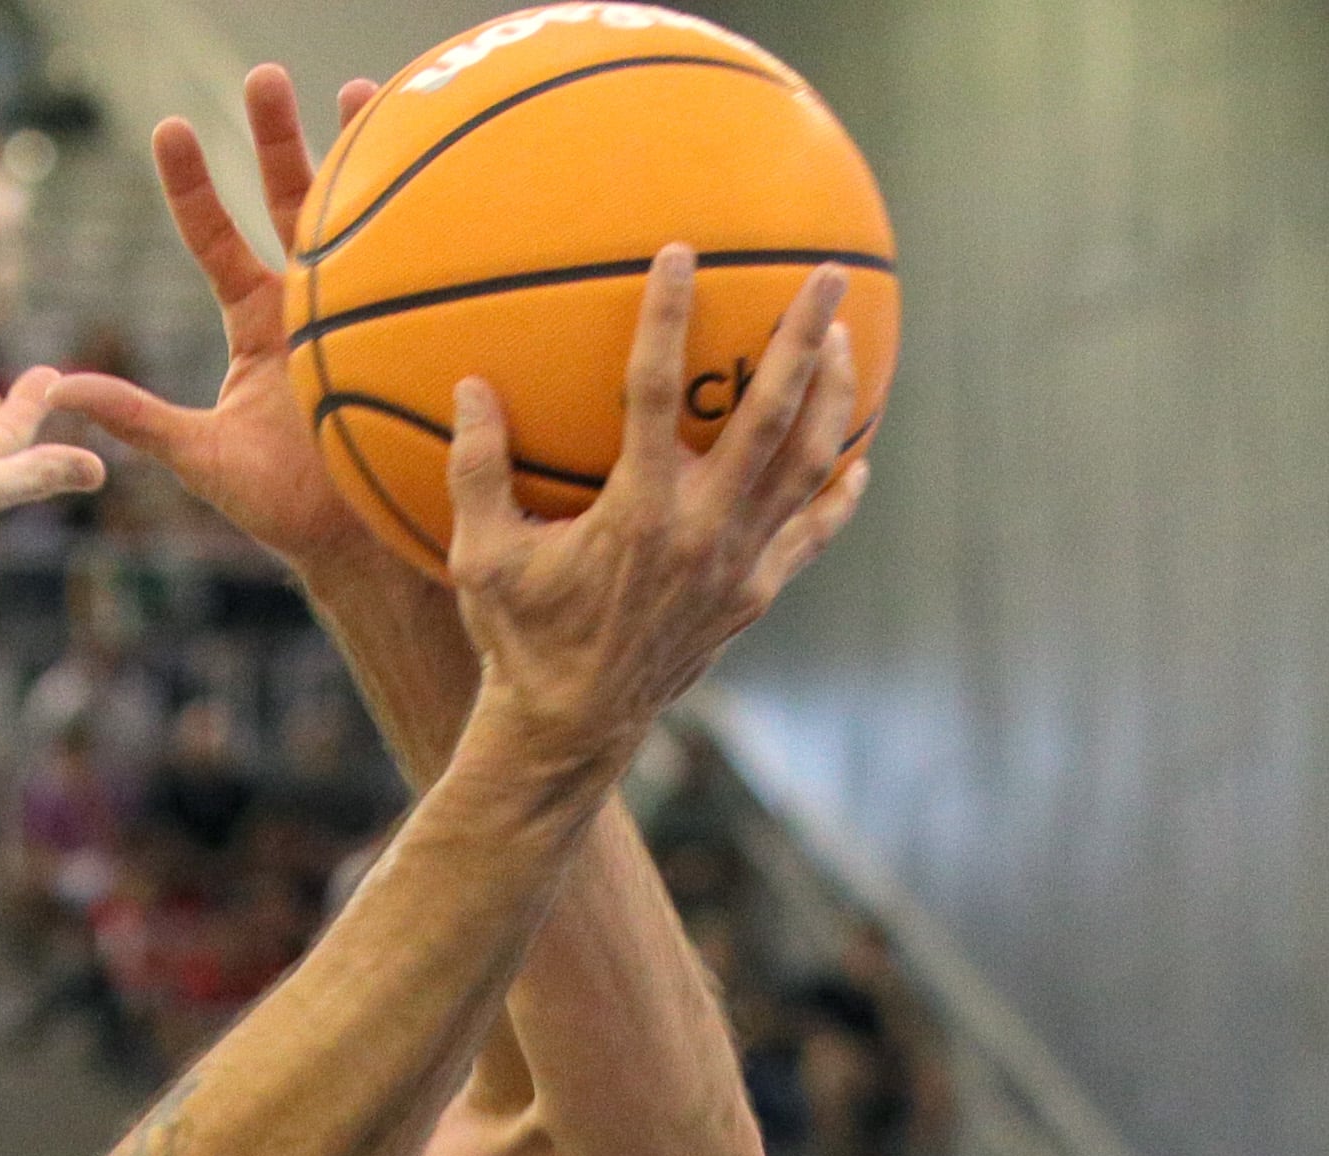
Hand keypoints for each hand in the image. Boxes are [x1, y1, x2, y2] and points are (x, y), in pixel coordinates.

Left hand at [59, 68, 386, 580]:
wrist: (362, 546)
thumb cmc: (281, 508)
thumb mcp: (198, 457)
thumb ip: (136, 417)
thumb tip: (59, 388)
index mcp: (254, 320)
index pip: (214, 237)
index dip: (192, 186)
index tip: (168, 128)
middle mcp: (305, 301)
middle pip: (287, 200)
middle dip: (276, 136)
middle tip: (264, 77)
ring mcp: (361, 309)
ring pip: (356, 215)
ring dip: (356, 151)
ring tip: (357, 89)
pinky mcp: (408, 330)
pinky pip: (416, 264)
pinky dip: (424, 213)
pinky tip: (434, 164)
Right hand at [447, 248, 869, 781]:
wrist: (571, 729)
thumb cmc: (520, 637)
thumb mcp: (481, 556)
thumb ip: (476, 468)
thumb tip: (471, 385)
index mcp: (636, 510)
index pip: (655, 391)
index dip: (668, 317)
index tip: (680, 253)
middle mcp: (702, 529)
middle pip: (770, 415)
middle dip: (803, 337)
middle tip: (829, 275)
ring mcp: (739, 563)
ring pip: (807, 465)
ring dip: (834, 397)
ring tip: (849, 340)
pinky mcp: (755, 594)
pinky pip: (812, 535)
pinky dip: (838, 495)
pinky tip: (856, 459)